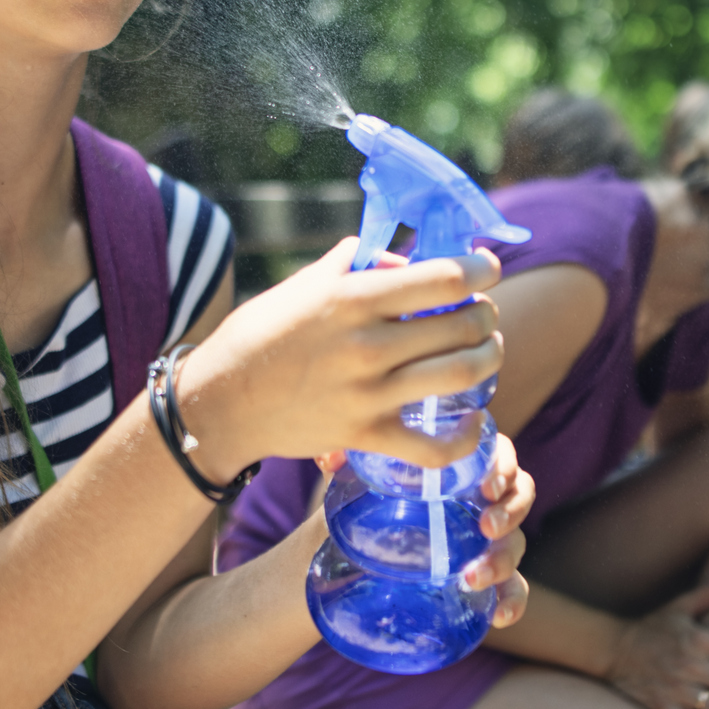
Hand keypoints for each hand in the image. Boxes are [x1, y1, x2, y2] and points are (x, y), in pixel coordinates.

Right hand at [178, 239, 503, 480]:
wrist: (221, 401)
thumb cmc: (263, 334)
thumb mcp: (306, 283)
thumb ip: (358, 263)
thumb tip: (404, 260)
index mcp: (352, 298)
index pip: (443, 278)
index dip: (480, 270)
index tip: (487, 268)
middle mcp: (367, 345)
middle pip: (462, 326)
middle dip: (486, 316)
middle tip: (483, 314)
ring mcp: (368, 394)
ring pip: (461, 376)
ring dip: (487, 359)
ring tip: (486, 350)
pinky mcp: (364, 436)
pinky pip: (434, 448)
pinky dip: (465, 437)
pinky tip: (473, 421)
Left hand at [317, 431, 536, 626]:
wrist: (346, 551)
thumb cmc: (361, 500)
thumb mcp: (353, 478)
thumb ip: (345, 461)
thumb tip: (328, 458)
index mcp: (462, 466)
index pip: (499, 453)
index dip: (503, 465)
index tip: (486, 485)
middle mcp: (481, 500)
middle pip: (520, 496)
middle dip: (511, 511)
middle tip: (485, 526)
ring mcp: (487, 541)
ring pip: (516, 544)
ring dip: (503, 560)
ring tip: (472, 577)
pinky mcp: (483, 579)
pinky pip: (513, 590)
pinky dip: (513, 602)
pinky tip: (499, 618)